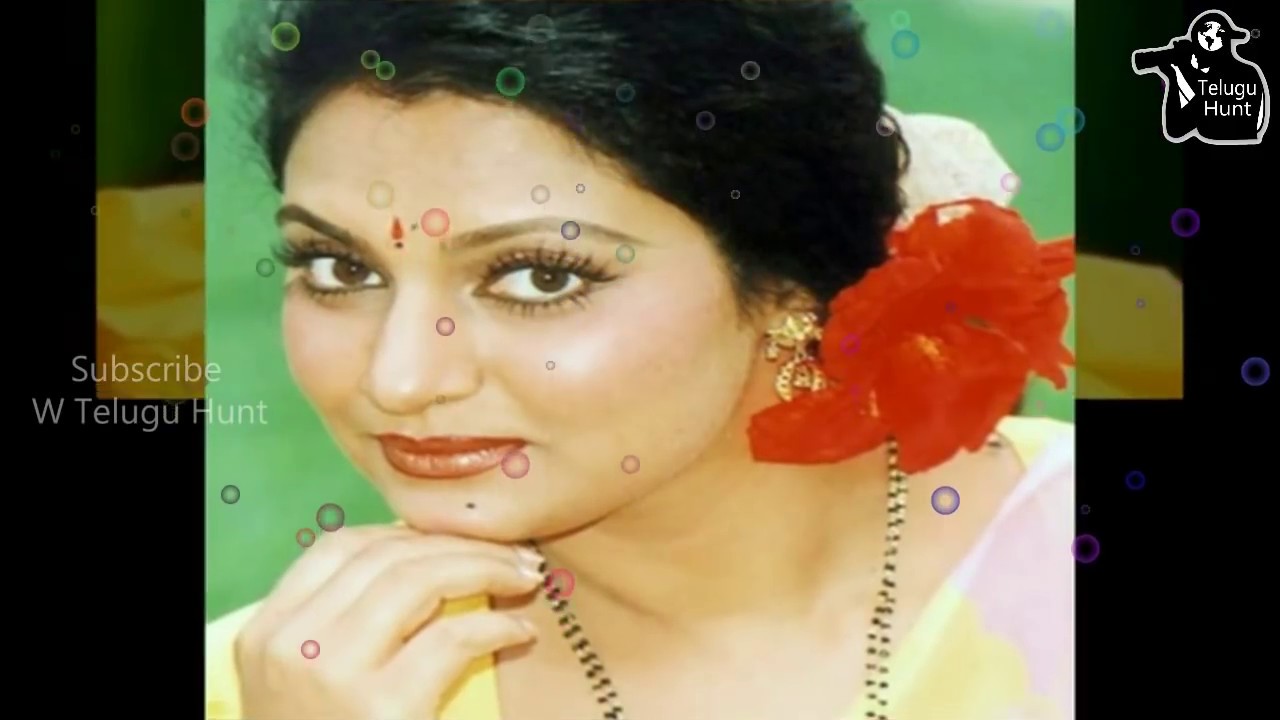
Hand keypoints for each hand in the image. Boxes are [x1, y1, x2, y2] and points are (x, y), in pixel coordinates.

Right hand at [235, 526, 543, 719]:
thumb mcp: (313, 684)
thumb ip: (347, 627)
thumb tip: (428, 560)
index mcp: (265, 636)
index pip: (335, 548)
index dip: (403, 532)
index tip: (453, 542)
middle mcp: (290, 647)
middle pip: (384, 557)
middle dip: (459, 544)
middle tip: (513, 554)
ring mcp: (330, 676)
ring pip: (419, 580)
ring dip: (485, 568)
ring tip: (524, 578)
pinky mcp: (381, 710)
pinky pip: (451, 638)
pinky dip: (495, 625)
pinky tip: (518, 632)